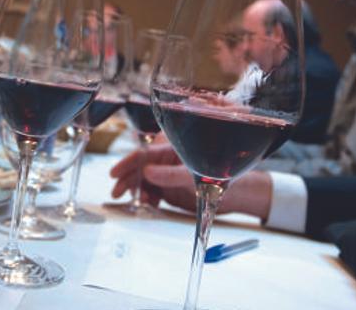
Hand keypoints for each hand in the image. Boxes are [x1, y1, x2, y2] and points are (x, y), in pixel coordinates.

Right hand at [109, 142, 273, 218]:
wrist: (240, 193)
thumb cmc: (222, 177)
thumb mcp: (196, 177)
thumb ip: (171, 174)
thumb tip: (148, 172)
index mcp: (173, 150)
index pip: (145, 154)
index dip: (128, 163)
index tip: (115, 173)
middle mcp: (168, 161)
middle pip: (141, 168)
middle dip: (128, 179)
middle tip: (118, 193)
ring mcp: (168, 175)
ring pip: (145, 181)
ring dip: (138, 191)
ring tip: (140, 203)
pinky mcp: (171, 189)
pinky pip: (153, 192)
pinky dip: (148, 199)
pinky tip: (149, 205)